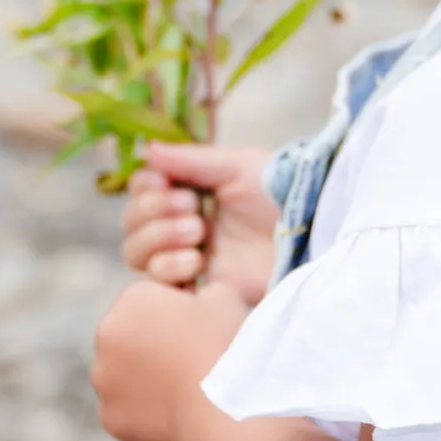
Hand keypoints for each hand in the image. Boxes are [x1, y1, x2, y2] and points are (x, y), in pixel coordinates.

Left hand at [91, 278, 247, 440]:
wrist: (225, 408)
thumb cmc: (225, 345)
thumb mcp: (222, 295)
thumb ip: (198, 288)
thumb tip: (192, 298)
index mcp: (131, 300)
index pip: (150, 298)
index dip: (179, 309)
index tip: (202, 326)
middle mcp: (106, 337)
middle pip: (132, 333)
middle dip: (155, 340)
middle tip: (194, 356)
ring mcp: (104, 381)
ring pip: (126, 372)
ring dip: (148, 374)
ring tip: (188, 385)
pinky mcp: (110, 417)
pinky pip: (128, 407)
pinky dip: (147, 408)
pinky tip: (178, 410)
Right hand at [122, 143, 278, 305]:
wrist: (310, 235)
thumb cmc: (282, 194)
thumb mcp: (239, 166)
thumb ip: (190, 160)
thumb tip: (146, 150)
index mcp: (193, 191)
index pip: (142, 189)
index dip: (145, 188)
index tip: (166, 184)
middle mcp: (184, 224)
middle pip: (130, 223)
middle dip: (153, 213)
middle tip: (194, 211)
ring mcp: (189, 257)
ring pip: (136, 254)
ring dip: (159, 239)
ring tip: (199, 235)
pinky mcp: (198, 289)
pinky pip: (157, 285)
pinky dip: (168, 270)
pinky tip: (196, 263)